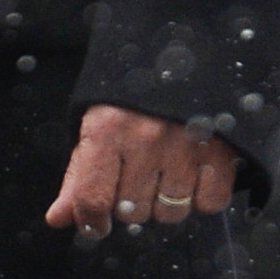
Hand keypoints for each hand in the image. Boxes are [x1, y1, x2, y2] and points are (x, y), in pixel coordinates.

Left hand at [43, 102, 236, 238]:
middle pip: (133, 213)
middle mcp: (145, 139)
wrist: (183, 53)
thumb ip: (78, 176)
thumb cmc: (131, 94)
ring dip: (166, 202)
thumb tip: (58, 219)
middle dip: (130, 203)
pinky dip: (201, 196)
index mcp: (106, 130)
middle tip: (136, 174)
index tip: (94, 224)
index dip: (90, 221)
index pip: (92, 197)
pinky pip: (208, 203)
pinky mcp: (222, 151)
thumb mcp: (96, 126)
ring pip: (171, 213)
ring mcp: (185, 146)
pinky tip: (192, 171)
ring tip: (165, 169)